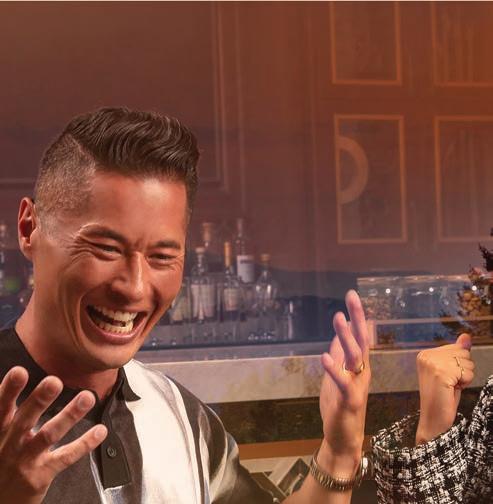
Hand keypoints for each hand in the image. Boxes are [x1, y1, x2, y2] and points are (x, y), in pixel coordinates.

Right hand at [0, 366, 107, 502]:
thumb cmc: (1, 461)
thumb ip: (7, 412)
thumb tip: (15, 376)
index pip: (1, 407)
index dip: (9, 390)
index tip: (19, 371)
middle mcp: (9, 445)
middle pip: (25, 419)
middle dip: (40, 400)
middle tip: (54, 382)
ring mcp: (26, 460)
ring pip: (49, 435)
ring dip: (69, 415)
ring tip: (87, 398)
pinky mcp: (41, 475)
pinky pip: (66, 457)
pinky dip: (84, 443)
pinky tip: (100, 431)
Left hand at [318, 290, 370, 476]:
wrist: (343, 438)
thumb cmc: (340, 404)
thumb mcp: (337, 374)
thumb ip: (339, 355)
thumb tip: (340, 333)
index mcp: (359, 365)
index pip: (360, 335)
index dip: (356, 316)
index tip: (352, 295)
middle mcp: (361, 371)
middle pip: (361, 340)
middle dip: (357, 318)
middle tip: (352, 297)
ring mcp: (357, 385)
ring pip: (354, 357)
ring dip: (346, 337)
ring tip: (338, 318)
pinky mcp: (349, 400)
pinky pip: (342, 383)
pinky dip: (334, 369)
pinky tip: (325, 356)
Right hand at [415, 333, 473, 444]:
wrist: (433, 420)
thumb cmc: (442, 397)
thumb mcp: (451, 371)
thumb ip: (457, 352)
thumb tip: (466, 336)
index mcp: (425, 354)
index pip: (457, 348)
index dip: (458, 365)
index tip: (447, 378)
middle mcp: (426, 356)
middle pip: (463, 353)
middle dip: (463, 370)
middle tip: (449, 384)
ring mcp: (432, 363)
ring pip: (467, 362)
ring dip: (464, 377)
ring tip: (450, 387)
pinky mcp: (440, 373)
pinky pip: (467, 372)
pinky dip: (465, 382)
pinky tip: (452, 389)